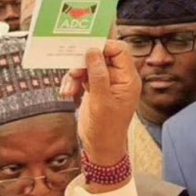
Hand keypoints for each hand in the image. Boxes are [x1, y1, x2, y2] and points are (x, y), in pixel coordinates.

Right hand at [61, 41, 140, 164]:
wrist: (100, 148)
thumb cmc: (106, 129)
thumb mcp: (101, 102)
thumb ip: (98, 75)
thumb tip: (93, 50)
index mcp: (128, 79)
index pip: (119, 51)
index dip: (103, 47)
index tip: (86, 50)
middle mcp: (118, 78)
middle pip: (101, 55)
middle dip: (84, 61)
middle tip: (73, 70)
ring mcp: (105, 82)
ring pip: (88, 65)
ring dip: (75, 74)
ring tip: (68, 90)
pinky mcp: (94, 88)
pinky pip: (81, 75)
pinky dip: (72, 82)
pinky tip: (67, 93)